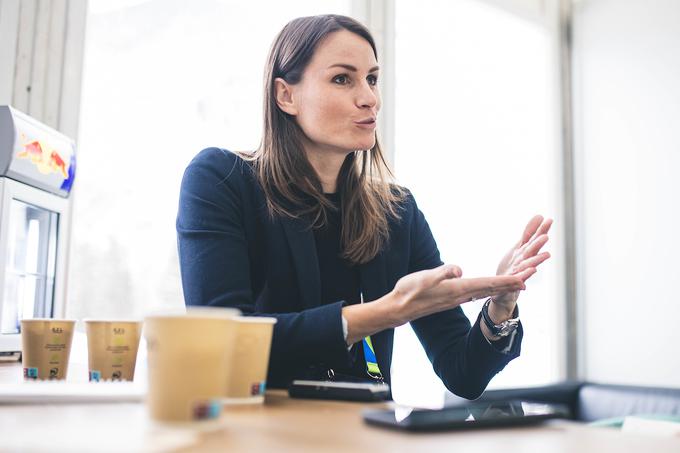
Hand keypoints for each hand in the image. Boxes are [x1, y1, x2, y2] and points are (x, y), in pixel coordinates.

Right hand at [389, 264, 531, 323]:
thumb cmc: (410, 291)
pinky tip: (487, 287)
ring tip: (512, 283)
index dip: (505, 282)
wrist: (400, 307)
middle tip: (527, 282)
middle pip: (490, 288)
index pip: (487, 284)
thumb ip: (443, 272)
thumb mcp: (426, 278)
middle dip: (508, 285)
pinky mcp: (450, 298)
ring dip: (499, 287)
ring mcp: (455, 298)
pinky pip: (474, 292)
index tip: (523, 281)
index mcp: (457, 289)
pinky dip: (486, 288)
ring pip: (483, 291)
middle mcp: (460, 295)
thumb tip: (459, 269)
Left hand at [492, 215, 552, 318]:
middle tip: (546, 235)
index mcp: (525, 251)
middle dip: (539, 243)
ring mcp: (520, 272)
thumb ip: (529, 233)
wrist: (503, 289)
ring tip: (547, 254)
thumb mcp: (520, 246)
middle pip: (532, 250)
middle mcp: (525, 261)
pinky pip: (519, 280)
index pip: (533, 238)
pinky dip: (526, 276)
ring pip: (529, 265)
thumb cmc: (514, 266)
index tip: (549, 220)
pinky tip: (533, 271)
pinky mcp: (514, 283)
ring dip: (537, 260)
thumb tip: (540, 215)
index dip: (540, 230)